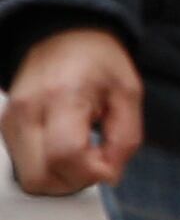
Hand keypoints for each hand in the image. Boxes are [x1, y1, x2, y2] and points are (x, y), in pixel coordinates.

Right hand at [5, 28, 140, 194]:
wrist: (64, 38)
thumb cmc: (98, 61)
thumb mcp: (128, 93)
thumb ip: (125, 139)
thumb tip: (110, 176)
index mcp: (62, 97)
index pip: (65, 155)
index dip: (91, 172)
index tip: (109, 164)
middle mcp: (26, 112)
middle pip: (39, 178)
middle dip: (74, 182)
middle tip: (96, 162)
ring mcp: (10, 122)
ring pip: (29, 180)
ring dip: (61, 179)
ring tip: (83, 154)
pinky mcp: (6, 130)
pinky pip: (25, 168)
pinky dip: (49, 169)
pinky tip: (67, 150)